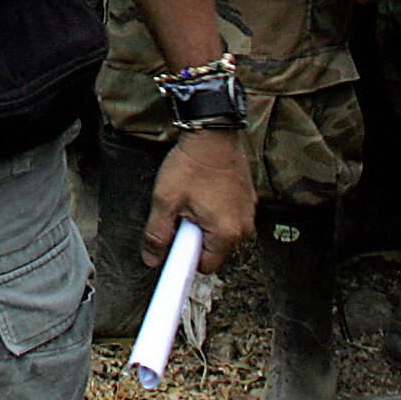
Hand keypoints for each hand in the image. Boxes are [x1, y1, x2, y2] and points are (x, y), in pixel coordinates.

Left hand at [144, 129, 255, 272]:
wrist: (213, 133)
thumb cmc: (191, 164)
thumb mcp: (165, 200)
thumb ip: (157, 234)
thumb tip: (152, 259)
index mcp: (226, 232)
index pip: (204, 266)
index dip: (184, 257)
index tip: (173, 244)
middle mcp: (244, 227)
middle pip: (213, 250)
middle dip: (194, 237)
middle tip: (181, 212)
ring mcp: (248, 213)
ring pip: (220, 233)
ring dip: (204, 223)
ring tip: (192, 198)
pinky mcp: (248, 200)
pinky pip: (228, 217)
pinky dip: (215, 210)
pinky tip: (204, 191)